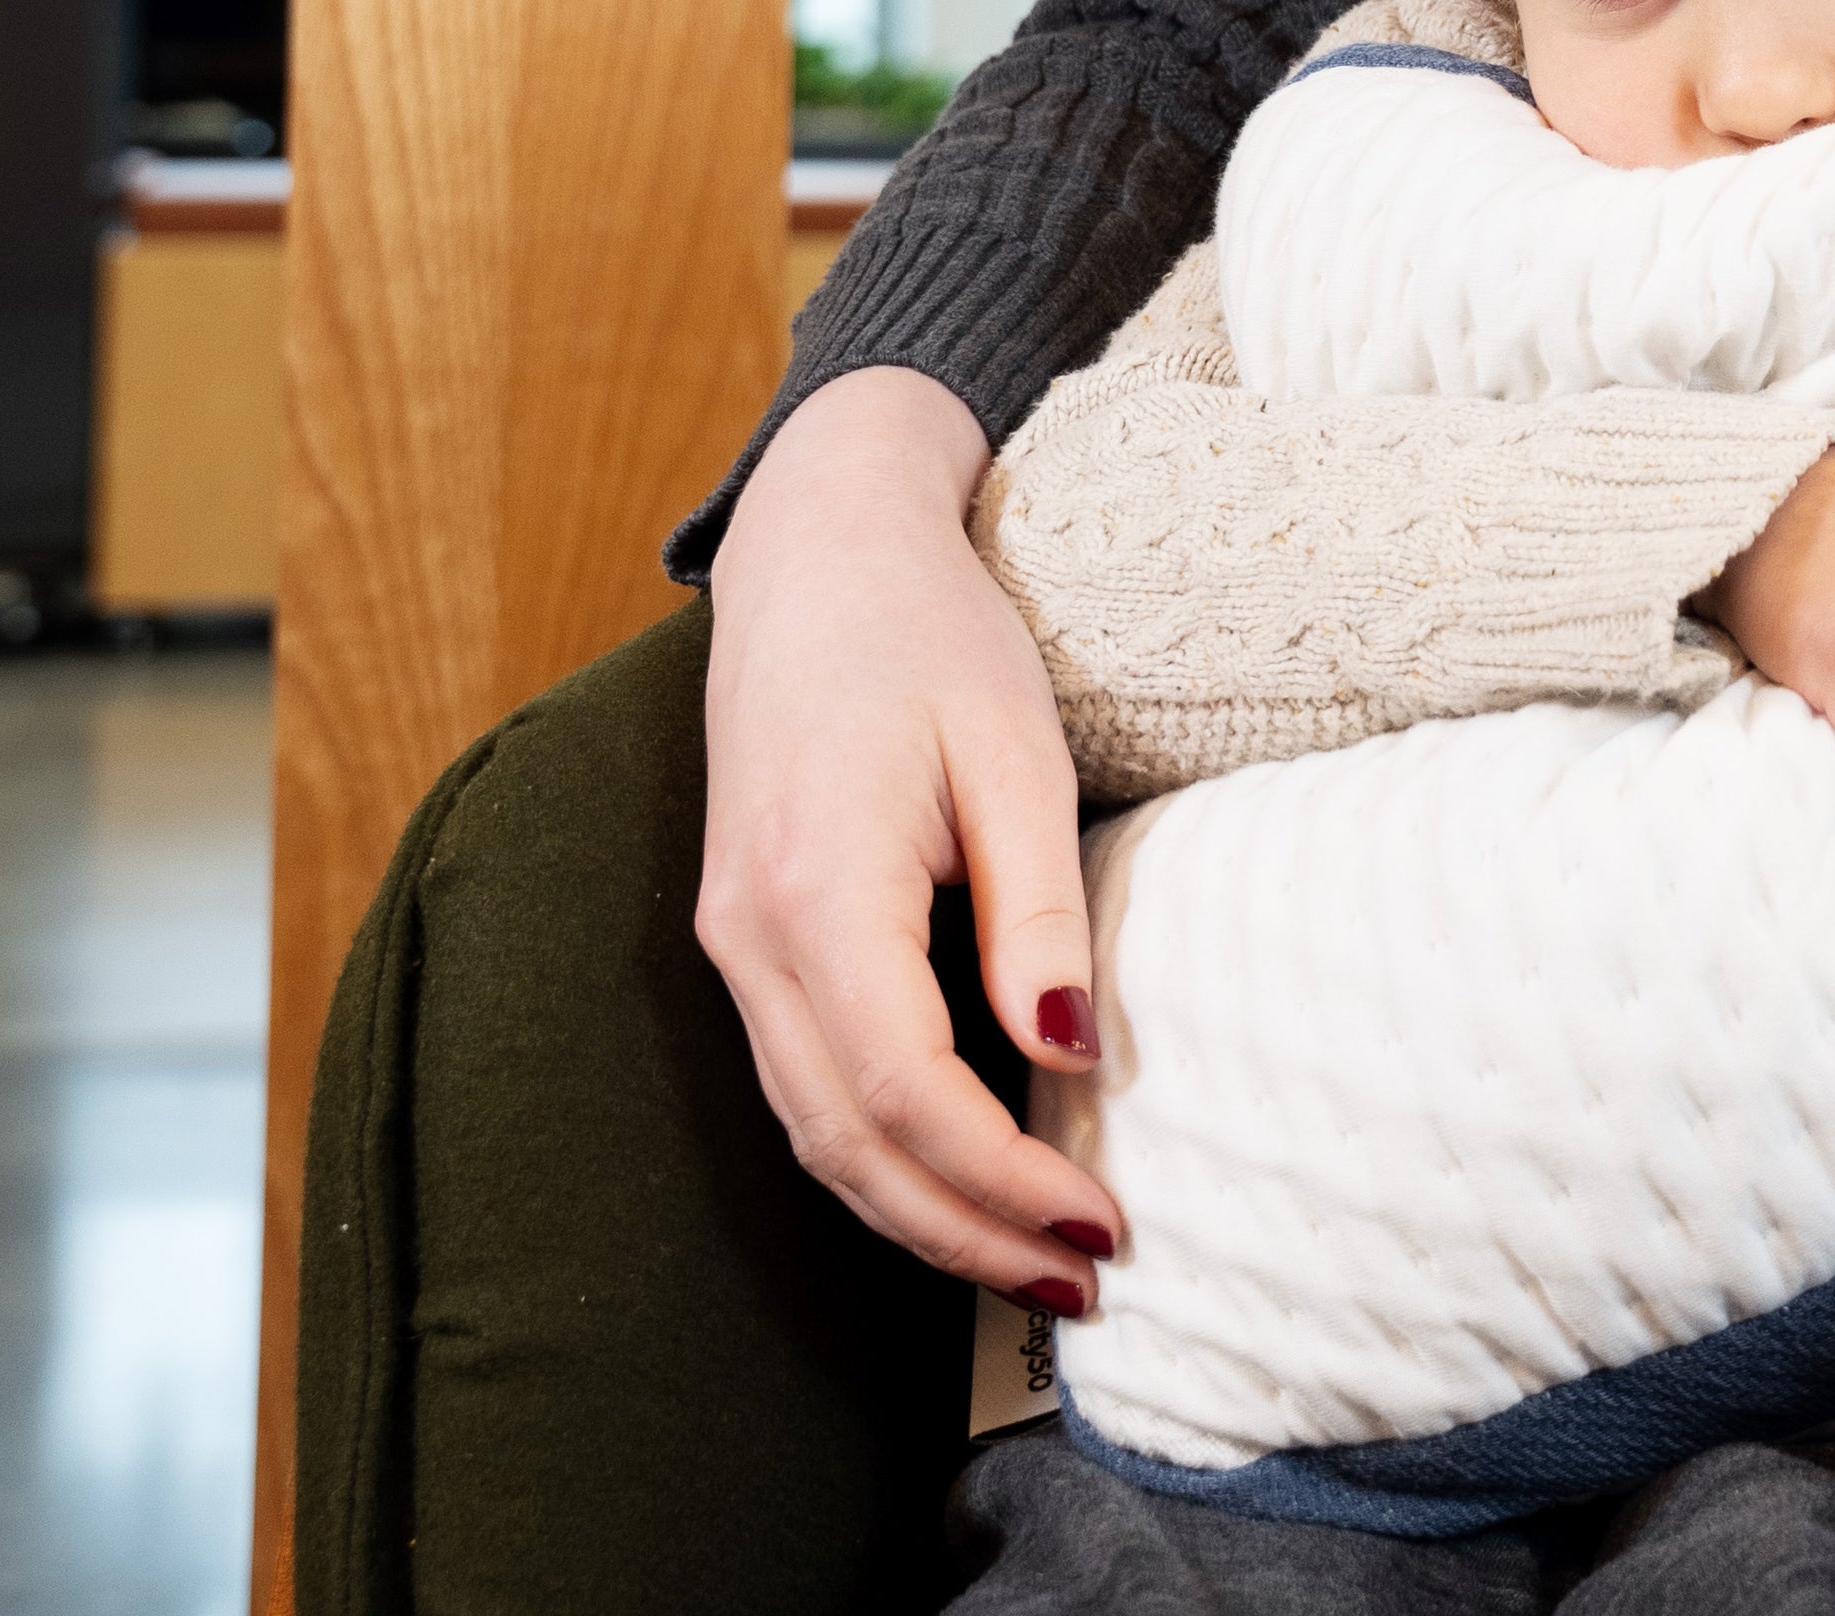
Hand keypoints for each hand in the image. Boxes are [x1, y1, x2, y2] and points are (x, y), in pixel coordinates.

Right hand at [698, 368, 1120, 1312]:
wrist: (816, 552)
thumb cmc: (929, 635)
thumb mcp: (1014, 751)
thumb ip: (1036, 910)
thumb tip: (1073, 1058)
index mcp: (817, 888)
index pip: (907, 1093)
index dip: (1002, 1180)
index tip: (1102, 1225)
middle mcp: (751, 935)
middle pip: (849, 1143)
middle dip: (966, 1233)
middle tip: (1085, 1281)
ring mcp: (732, 942)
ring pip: (814, 1131)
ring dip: (922, 1212)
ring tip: (1037, 1261)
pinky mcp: (744, 937)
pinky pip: (804, 1083)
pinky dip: (880, 1154)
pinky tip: (963, 1179)